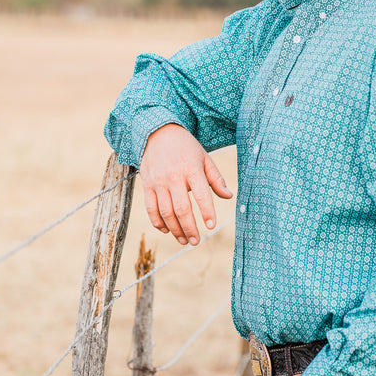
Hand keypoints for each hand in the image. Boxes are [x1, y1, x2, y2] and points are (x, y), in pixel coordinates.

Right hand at [140, 123, 232, 244]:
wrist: (158, 133)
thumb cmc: (186, 147)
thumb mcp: (205, 158)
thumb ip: (216, 179)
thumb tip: (228, 197)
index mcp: (192, 169)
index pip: (202, 194)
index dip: (207, 212)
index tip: (211, 226)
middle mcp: (174, 177)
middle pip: (181, 209)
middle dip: (189, 228)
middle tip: (196, 242)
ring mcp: (158, 182)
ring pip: (165, 212)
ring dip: (175, 230)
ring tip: (184, 240)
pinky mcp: (147, 185)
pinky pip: (151, 209)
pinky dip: (158, 222)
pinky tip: (167, 230)